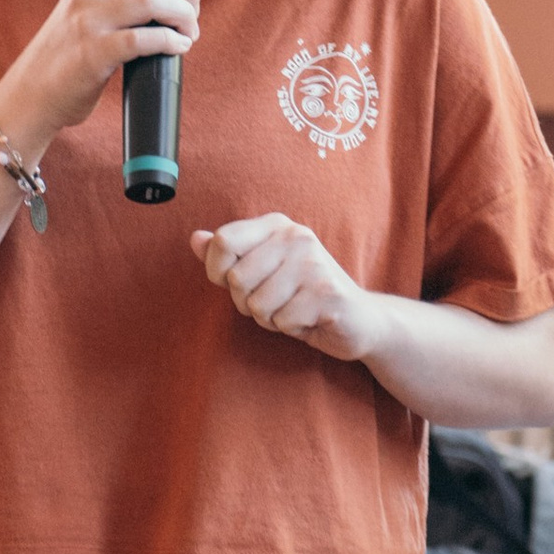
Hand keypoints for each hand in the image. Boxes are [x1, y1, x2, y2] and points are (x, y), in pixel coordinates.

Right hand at [1, 0, 199, 138]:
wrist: (33, 90)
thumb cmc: (71, 49)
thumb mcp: (88, 4)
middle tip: (193, 11)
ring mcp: (87, 21)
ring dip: (183, 14)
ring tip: (189, 31)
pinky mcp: (91, 54)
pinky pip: (141, 39)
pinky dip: (169, 41)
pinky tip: (178, 47)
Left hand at [194, 213, 388, 364]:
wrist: (359, 318)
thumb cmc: (302, 294)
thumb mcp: (262, 270)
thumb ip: (228, 254)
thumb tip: (195, 238)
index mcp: (277, 226)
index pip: (223, 241)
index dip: (218, 272)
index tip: (237, 282)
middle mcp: (296, 236)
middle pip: (236, 279)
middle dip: (248, 303)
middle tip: (275, 301)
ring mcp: (313, 263)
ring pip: (257, 304)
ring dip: (271, 318)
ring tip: (293, 308)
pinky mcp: (327, 293)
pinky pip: (282, 321)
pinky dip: (291, 328)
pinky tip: (309, 318)